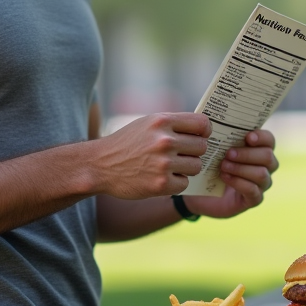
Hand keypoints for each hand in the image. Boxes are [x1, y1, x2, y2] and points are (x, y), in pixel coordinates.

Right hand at [92, 113, 210, 198]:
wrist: (100, 165)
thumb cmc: (126, 143)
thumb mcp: (147, 124)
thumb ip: (173, 124)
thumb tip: (203, 129)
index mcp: (162, 121)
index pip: (202, 123)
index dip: (205, 131)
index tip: (201, 136)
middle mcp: (165, 141)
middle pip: (202, 146)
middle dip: (194, 152)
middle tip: (181, 155)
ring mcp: (163, 164)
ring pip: (196, 166)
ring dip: (186, 168)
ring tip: (170, 167)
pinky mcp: (161, 184)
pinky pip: (185, 183)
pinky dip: (176, 183)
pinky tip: (162, 178)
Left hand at [184, 129, 277, 218]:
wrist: (200, 192)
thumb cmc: (210, 164)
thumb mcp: (214, 148)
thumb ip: (220, 134)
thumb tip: (214, 115)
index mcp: (259, 149)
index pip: (269, 140)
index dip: (262, 137)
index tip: (247, 137)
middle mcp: (265, 166)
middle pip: (268, 157)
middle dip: (247, 154)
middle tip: (228, 153)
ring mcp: (261, 184)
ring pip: (262, 175)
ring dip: (242, 169)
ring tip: (223, 166)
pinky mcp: (253, 200)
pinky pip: (254, 192)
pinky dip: (239, 183)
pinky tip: (225, 178)